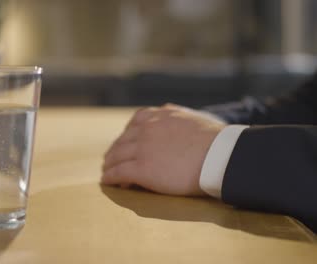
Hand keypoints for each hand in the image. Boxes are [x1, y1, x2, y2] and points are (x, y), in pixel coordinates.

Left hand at [101, 104, 225, 195]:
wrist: (220, 155)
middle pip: (123, 139)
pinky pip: (118, 172)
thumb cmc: (217, 141)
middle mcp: (148, 128)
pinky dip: (110, 176)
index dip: (128, 133)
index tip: (126, 139)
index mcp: (162, 115)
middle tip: (110, 157)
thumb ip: (178, 116)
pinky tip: (106, 181)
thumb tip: (173, 114)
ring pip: (117, 155)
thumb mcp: (194, 118)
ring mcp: (142, 148)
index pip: (137, 121)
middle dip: (116, 149)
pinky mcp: (141, 168)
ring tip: (106, 170)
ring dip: (109, 163)